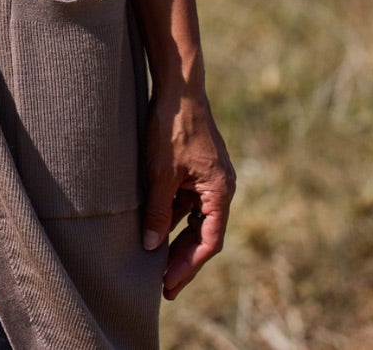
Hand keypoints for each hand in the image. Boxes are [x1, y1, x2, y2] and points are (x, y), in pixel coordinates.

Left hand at [141, 86, 235, 298]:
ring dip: (177, 239)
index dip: (188, 265)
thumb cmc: (171, 126)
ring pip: (194, 218)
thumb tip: (152, 246)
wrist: (177, 86)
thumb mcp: (160, 172)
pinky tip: (155, 229)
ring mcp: (209, 177)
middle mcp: (221, 187)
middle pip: (204, 233)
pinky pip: (187, 201)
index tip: (168, 285)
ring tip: (156, 264)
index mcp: (220, 190)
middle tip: (163, 286)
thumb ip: (159, 211)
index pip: (209, 240)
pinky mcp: (196, 168)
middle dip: (183, 258)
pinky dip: (174, 217)